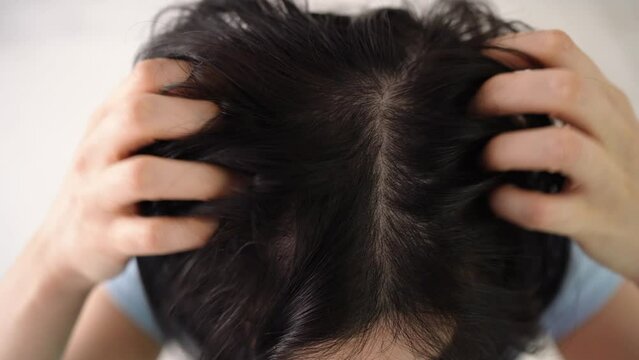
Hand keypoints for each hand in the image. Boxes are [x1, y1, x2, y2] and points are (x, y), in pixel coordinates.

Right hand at [30, 58, 246, 286]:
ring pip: (143, 176)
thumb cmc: (108, 185)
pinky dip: (190, 229)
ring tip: (236, 184)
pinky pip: (153, 234)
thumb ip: (153, 117)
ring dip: (200, 178)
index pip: (143, 76)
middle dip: (192, 118)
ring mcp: (99, 197)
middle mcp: (97, 152)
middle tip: (233, 133)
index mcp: (106, 121)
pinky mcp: (109, 240)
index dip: (188, 76)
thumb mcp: (116, 143)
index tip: (227, 90)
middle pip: (137, 114)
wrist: (63, 247)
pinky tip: (215, 224)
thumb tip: (223, 99)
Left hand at [471, 30, 638, 280]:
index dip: (508, 50)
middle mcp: (612, 131)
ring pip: (561, 147)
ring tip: (485, 158)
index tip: (475, 66)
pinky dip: (511, 201)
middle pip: (565, 89)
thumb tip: (479, 75)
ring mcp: (608, 178)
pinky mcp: (594, 221)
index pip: (559, 48)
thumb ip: (552, 95)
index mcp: (604, 98)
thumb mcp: (594, 122)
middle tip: (472, 112)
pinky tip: (497, 198)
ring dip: (508, 149)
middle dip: (504, 93)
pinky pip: (545, 209)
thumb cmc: (604, 168)